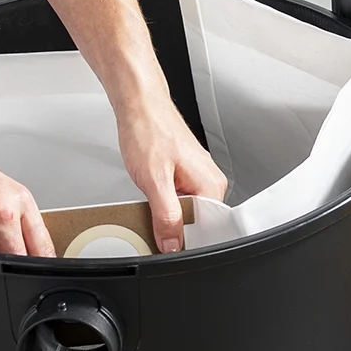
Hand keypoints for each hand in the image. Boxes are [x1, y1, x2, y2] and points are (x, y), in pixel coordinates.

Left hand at [116, 92, 226, 252]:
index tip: (165, 238)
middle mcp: (209, 181)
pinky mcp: (185, 175)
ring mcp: (198, 177)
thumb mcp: (154, 180)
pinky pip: (178, 200)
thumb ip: (166, 216)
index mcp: (210, 185)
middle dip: (172, 226)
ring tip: (151, 192)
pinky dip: (163, 202)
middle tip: (153, 209)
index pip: (206, 231)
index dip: (183, 240)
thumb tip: (172, 244)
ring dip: (165, 212)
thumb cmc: (149, 131)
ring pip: (184, 213)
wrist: (139, 106)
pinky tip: (152, 189)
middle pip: (194, 224)